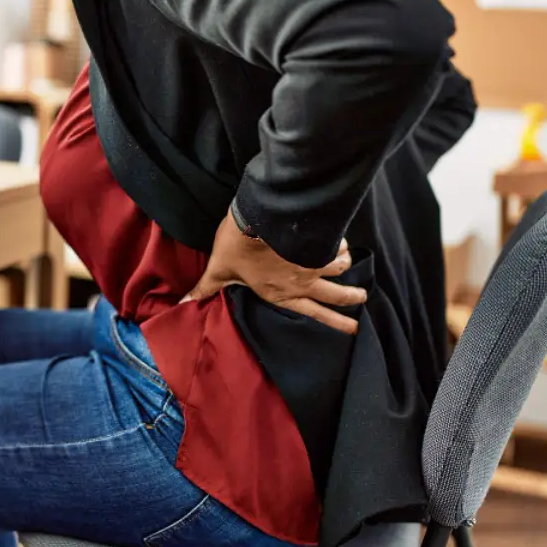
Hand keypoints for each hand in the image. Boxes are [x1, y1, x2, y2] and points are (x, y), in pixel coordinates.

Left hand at [181, 210, 366, 333]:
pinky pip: (337, 244)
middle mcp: (302, 282)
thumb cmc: (236, 246)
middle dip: (351, 297)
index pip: (313, 312)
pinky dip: (339, 242)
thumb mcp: (219, 268)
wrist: (257, 218)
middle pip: (336, 294)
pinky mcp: (320, 242)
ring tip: (346, 261)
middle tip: (362, 297)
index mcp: (281, 293)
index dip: (334, 322)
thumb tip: (183, 302)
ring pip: (340, 267)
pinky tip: (336, 237)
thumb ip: (205, 287)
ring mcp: (314, 262)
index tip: (353, 328)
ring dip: (345, 264)